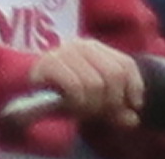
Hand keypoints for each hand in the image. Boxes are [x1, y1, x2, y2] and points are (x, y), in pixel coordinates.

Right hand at [31, 37, 145, 125]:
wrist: (30, 92)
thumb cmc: (68, 96)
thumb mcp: (98, 101)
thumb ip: (117, 110)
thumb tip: (133, 119)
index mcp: (96, 48)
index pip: (126, 64)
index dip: (134, 89)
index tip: (132, 106)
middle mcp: (80, 44)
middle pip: (113, 75)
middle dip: (110, 101)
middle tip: (99, 111)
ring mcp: (63, 52)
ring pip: (95, 83)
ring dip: (91, 104)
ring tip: (82, 109)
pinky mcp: (48, 64)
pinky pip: (74, 86)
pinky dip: (77, 101)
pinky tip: (72, 105)